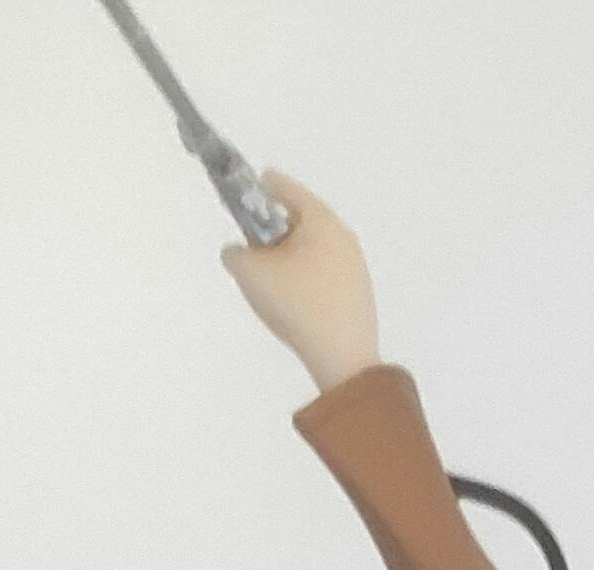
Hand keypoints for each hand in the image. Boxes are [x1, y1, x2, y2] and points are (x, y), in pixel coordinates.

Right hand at [223, 172, 380, 394]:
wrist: (344, 359)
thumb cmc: (296, 304)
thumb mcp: (250, 273)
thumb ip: (234, 253)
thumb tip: (237, 253)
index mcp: (319, 217)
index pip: (280, 186)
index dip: (253, 191)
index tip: (238, 205)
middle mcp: (342, 233)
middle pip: (297, 219)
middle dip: (271, 231)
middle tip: (253, 255)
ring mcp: (355, 265)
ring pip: (311, 249)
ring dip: (288, 258)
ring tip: (272, 285)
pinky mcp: (359, 294)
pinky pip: (323, 274)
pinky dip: (305, 280)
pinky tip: (295, 305)